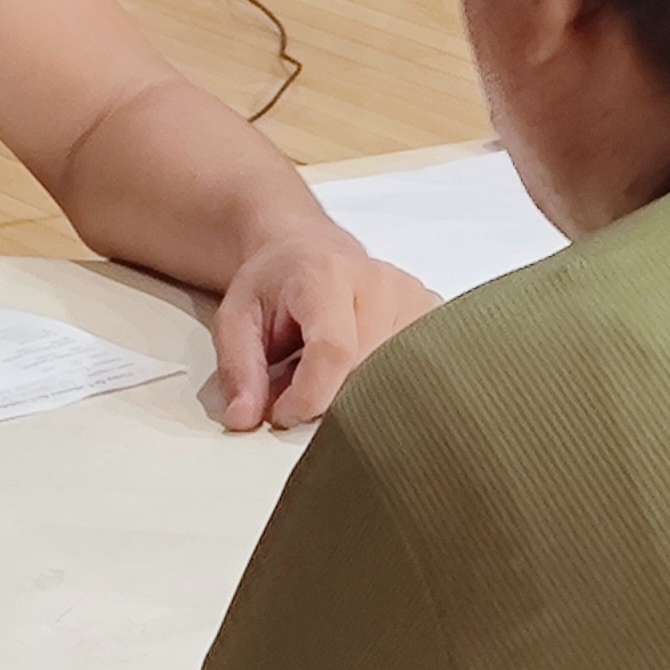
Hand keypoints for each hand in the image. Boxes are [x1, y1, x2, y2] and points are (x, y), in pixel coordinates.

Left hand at [211, 229, 438, 431]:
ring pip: (396, 379)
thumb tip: (245, 419)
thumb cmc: (277, 284)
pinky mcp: (432, 316)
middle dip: (331, 401)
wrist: (308, 250)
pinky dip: (387, 386)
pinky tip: (363, 370)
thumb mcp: (237, 318)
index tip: (283, 414)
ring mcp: (414, 299)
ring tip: (331, 371)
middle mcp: (380, 283)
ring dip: (359, 393)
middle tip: (301, 390)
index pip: (334, 351)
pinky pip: (417, 373)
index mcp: (328, 276)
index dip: (309, 396)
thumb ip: (239, 369)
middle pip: (368, 372)